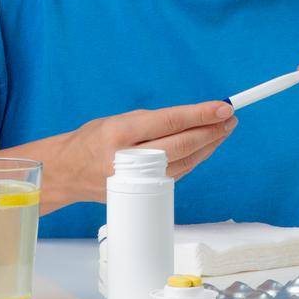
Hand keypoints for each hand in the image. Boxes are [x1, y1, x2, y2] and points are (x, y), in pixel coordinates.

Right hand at [52, 100, 237, 202]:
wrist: (68, 173)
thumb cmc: (92, 140)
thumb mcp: (116, 120)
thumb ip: (152, 121)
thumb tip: (192, 118)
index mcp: (120, 133)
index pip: (170, 122)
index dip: (201, 114)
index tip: (223, 107)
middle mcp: (129, 158)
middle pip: (182, 144)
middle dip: (212, 130)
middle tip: (230, 118)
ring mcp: (137, 179)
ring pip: (185, 162)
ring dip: (209, 145)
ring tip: (224, 129)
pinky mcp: (143, 191)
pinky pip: (177, 173)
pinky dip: (194, 159)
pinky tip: (205, 147)